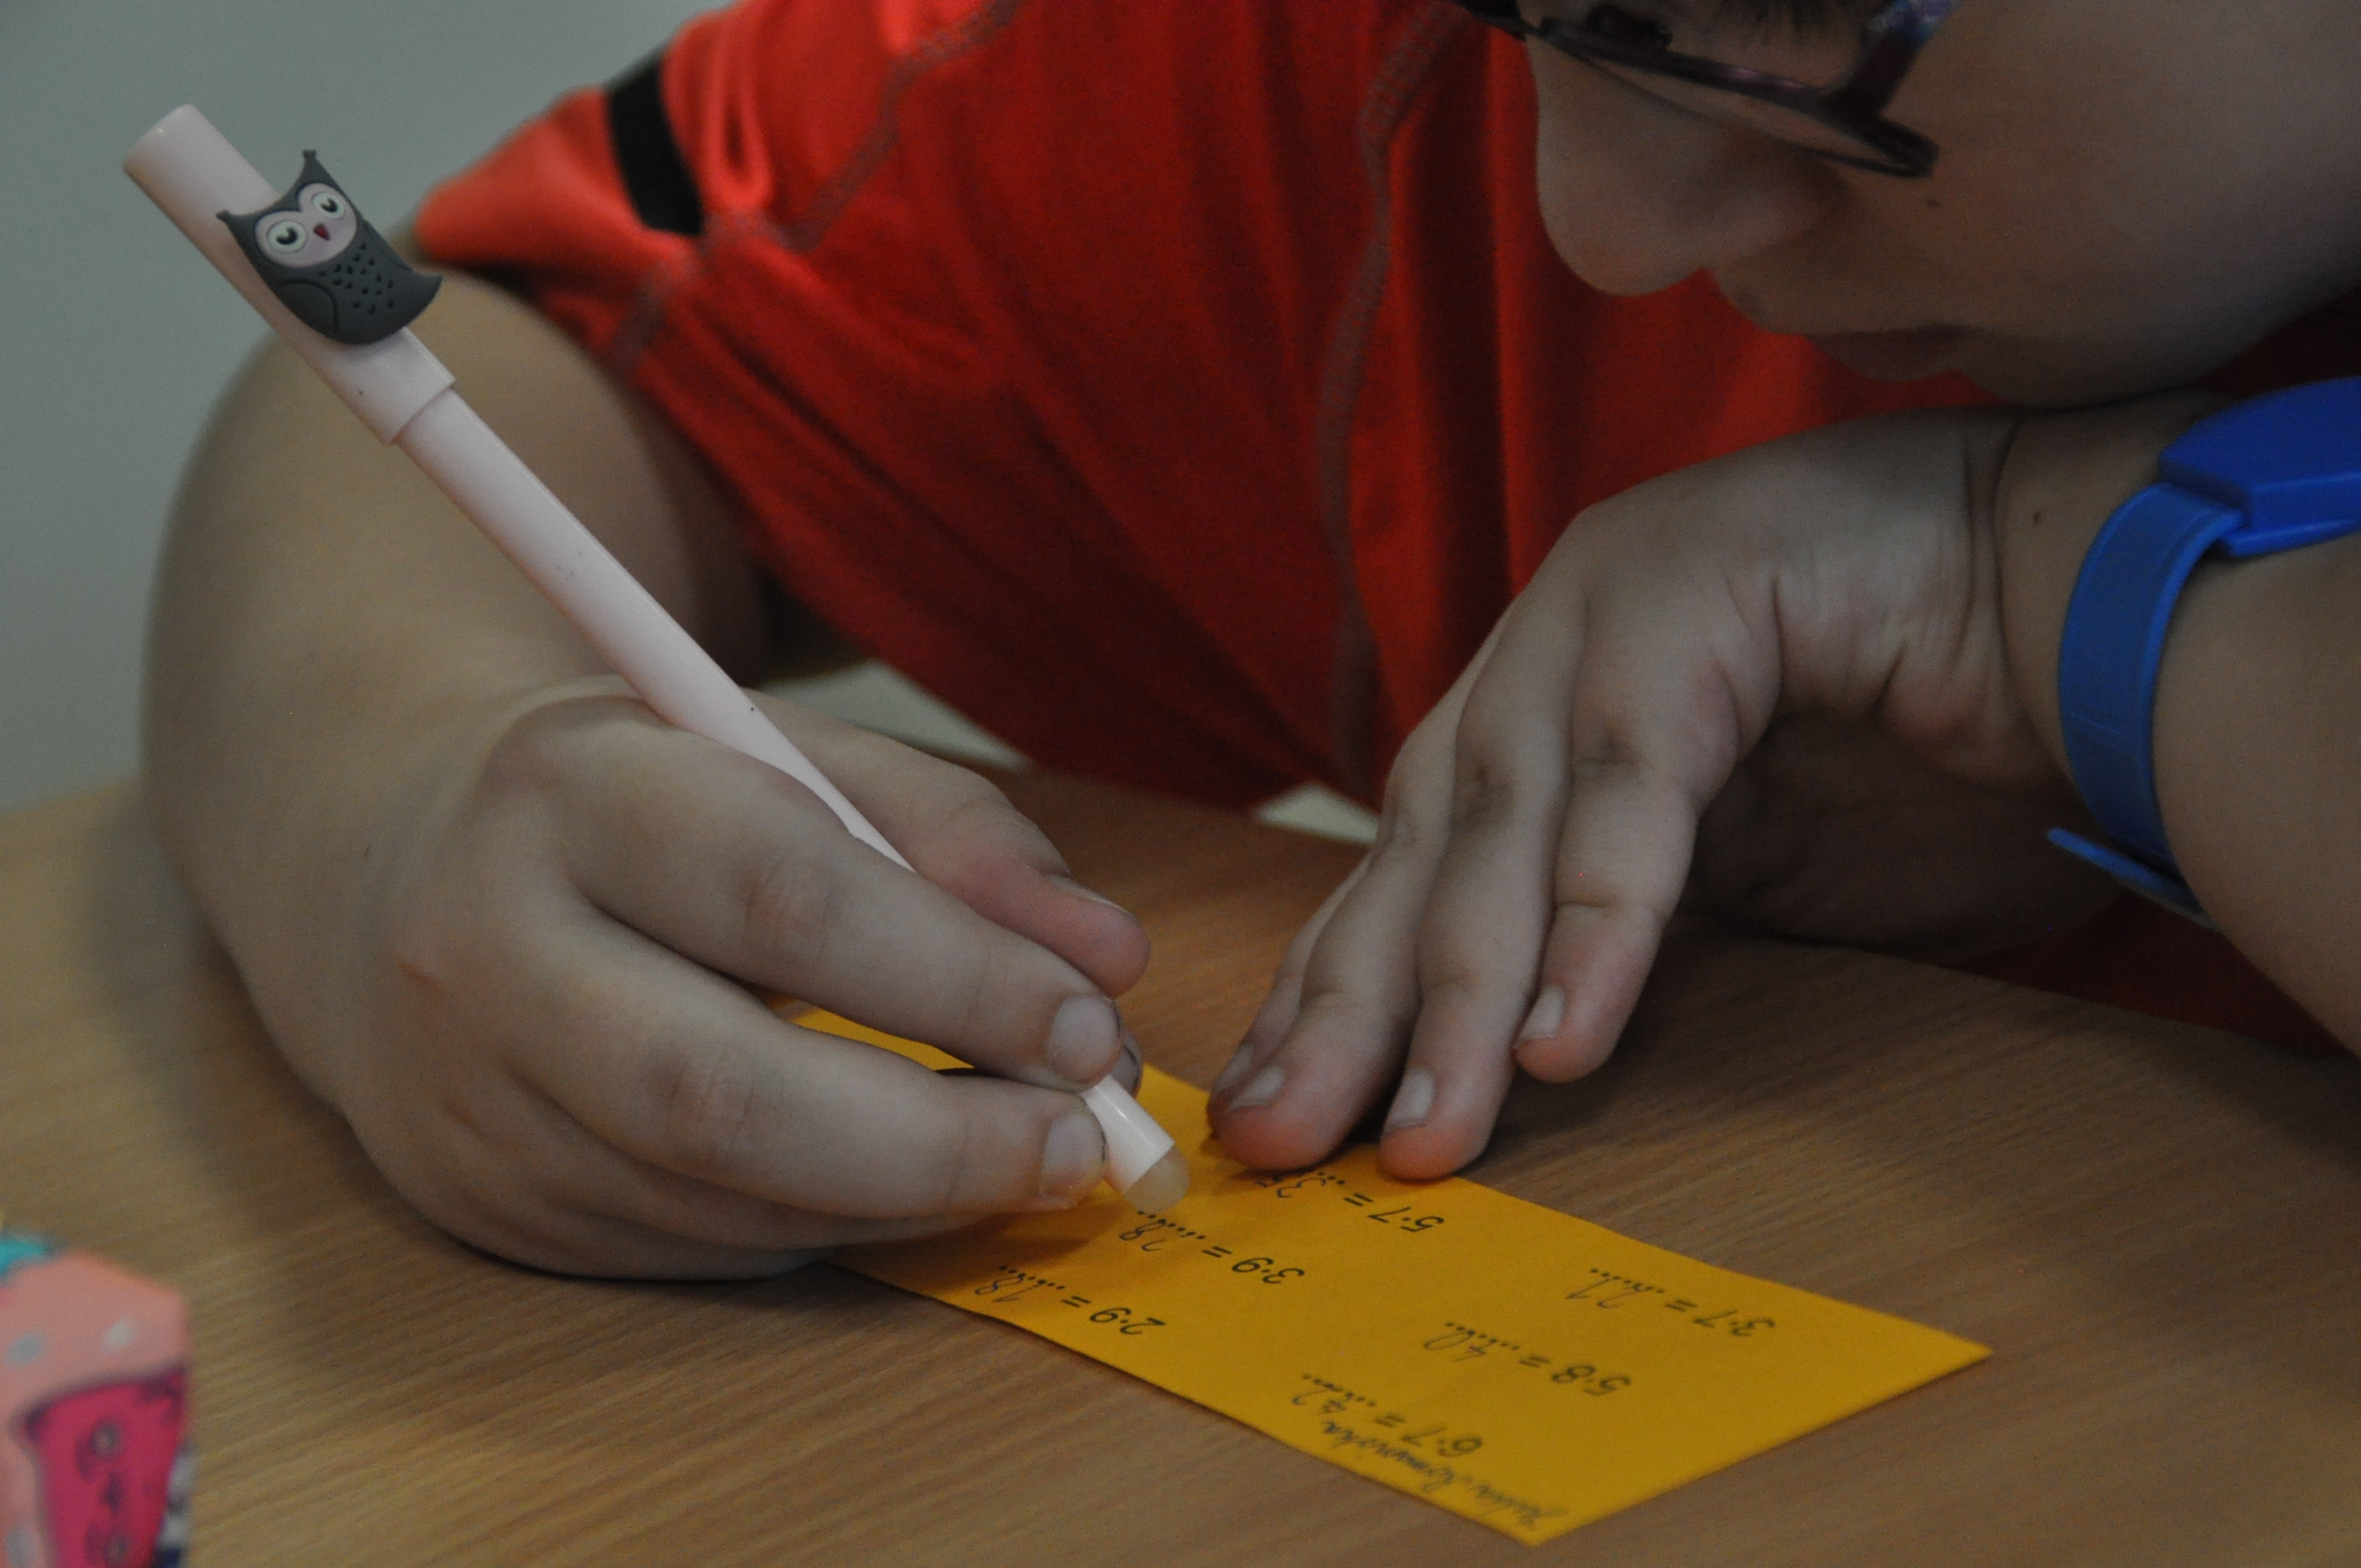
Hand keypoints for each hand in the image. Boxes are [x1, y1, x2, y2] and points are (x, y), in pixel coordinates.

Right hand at [259, 679, 1148, 1276]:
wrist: (385, 867)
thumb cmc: (641, 795)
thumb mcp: (789, 751)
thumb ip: (956, 835)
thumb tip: (1107, 962)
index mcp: (575, 790)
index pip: (782, 896)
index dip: (956, 977)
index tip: (1089, 1023)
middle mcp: (489, 950)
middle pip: (722, 1091)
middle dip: (934, 1138)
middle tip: (1077, 1147)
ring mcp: (470, 1098)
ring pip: (712, 1194)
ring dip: (903, 1197)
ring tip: (1017, 1159)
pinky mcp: (483, 1203)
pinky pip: (692, 1244)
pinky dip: (828, 1222)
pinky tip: (894, 1179)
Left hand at [1209, 409, 2115, 1178]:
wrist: (2103, 603)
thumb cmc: (1934, 750)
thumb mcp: (1744, 877)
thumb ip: (1623, 934)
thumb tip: (1516, 1057)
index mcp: (1543, 700)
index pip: (1413, 868)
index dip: (1340, 991)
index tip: (1284, 1115)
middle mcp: (1548, 643)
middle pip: (1420, 848)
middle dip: (1348, 1005)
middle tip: (1284, 1139)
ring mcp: (1611, 599)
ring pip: (1502, 823)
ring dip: (1459, 993)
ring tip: (1427, 1131)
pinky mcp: (1698, 592)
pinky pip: (1636, 785)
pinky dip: (1600, 919)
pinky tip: (1564, 1038)